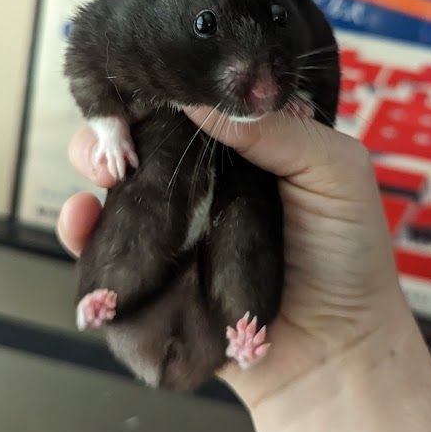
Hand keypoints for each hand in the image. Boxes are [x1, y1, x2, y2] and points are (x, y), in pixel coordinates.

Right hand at [58, 111, 404, 410]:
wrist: (336, 353)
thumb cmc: (349, 257)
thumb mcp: (334, 171)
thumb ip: (276, 129)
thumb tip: (199, 98)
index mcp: (249, 146)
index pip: (195, 103)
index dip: (166, 87)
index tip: (143, 79)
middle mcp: (208, 179)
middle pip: (147, 134)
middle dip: (118, 122)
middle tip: (115, 131)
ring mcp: (178, 225)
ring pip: (119, 181)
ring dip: (94, 162)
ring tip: (102, 167)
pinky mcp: (155, 271)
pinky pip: (105, 244)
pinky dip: (81, 227)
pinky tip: (83, 217)